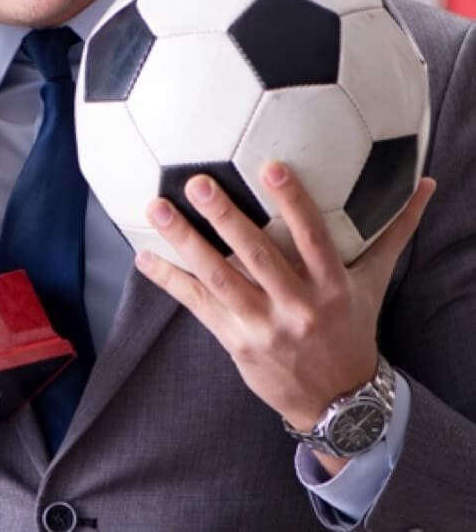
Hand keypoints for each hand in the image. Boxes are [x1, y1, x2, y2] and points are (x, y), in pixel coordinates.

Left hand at [135, 162, 434, 470]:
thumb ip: (394, 231)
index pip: (314, 238)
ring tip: (156, 208)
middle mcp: (296, 306)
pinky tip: (142, 255)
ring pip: (219, 279)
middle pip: (258, 258)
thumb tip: (425, 184)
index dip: (294, 203)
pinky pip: (197, 305)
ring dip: (184, 242)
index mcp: (332, 286)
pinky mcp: (235, 340)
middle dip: (226, 219)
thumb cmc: (352, 326)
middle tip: (196, 183)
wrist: (335, 400)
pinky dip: (169, 279)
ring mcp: (262, 326)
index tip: (271, 166)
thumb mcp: (375, 281)